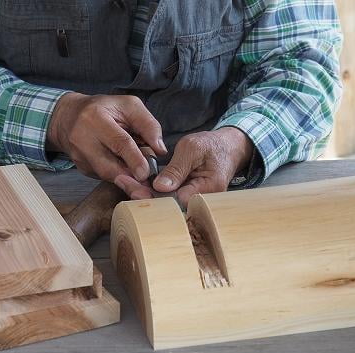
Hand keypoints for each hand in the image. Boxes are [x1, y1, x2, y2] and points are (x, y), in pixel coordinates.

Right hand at [47, 93, 166, 181]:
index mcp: (95, 118)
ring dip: (127, 183)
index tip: (146, 174)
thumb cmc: (104, 109)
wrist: (69, 117)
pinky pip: (103, 177)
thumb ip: (148, 125)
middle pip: (108, 166)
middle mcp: (83, 138)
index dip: (134, 159)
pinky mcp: (81, 167)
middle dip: (129, 181)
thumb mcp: (129, 106)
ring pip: (106, 175)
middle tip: (146, 193)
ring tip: (143, 191)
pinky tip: (130, 180)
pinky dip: (119, 179)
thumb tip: (160, 150)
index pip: (118, 142)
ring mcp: (79, 156)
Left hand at [114, 127, 253, 206]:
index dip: (155, 195)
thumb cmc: (212, 145)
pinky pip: (171, 198)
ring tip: (126, 183)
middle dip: (147, 196)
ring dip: (148, 194)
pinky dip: (156, 192)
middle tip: (125, 184)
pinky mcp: (189, 198)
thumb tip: (160, 187)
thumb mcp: (193, 148)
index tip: (135, 188)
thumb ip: (177, 168)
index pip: (178, 199)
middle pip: (171, 205)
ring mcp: (197, 202)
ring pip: (169, 203)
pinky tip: (138, 185)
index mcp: (209, 188)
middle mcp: (204, 201)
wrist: (228, 148)